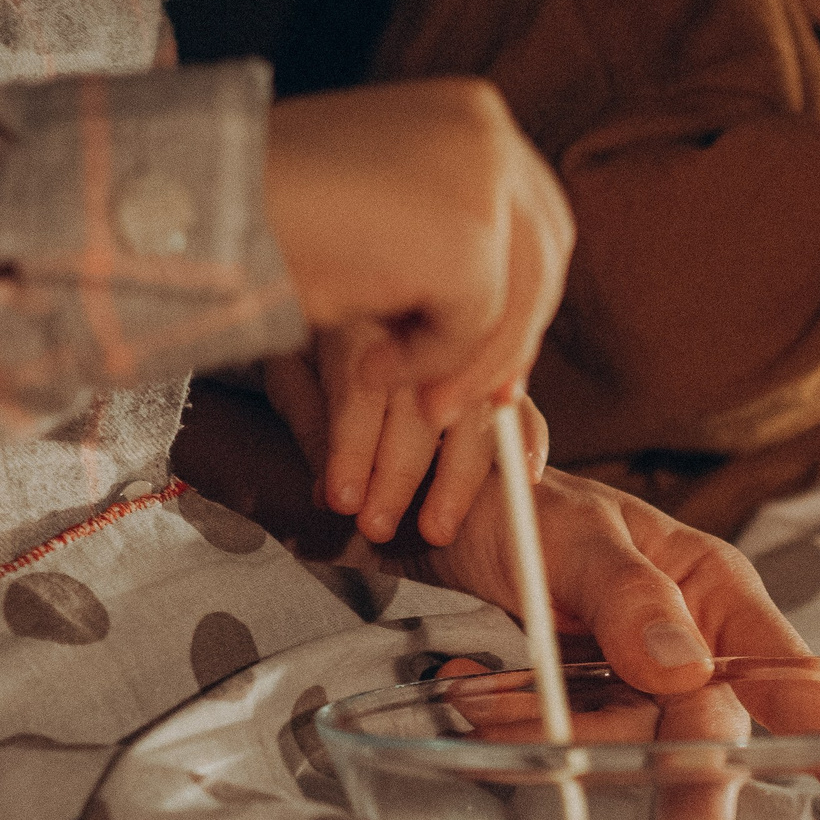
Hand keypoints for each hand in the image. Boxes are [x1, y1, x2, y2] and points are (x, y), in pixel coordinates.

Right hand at [264, 79, 572, 432]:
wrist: (202, 202)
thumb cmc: (262, 208)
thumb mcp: (373, 204)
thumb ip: (434, 231)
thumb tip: (495, 306)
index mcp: (468, 113)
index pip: (531, 214)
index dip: (524, 291)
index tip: (501, 352)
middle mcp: (488, 132)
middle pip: (542, 257)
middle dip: (511, 337)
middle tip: (482, 400)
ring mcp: (484, 180)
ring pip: (514, 301)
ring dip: (464, 363)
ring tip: (405, 393)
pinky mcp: (468, 237)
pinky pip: (470, 329)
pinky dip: (425, 363)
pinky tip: (372, 367)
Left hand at [266, 335, 549, 544]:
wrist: (358, 290)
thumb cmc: (315, 345)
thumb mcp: (294, 373)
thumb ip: (310, 423)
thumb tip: (325, 485)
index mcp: (361, 315)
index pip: (361, 389)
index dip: (351, 448)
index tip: (342, 499)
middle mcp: (419, 322)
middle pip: (420, 402)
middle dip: (398, 473)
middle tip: (377, 525)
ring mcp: (469, 343)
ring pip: (478, 408)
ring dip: (459, 476)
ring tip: (436, 528)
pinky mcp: (504, 367)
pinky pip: (523, 405)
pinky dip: (525, 441)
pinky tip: (520, 476)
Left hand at [415, 467, 819, 819]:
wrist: (436, 516)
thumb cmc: (526, 504)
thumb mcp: (575, 536)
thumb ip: (627, 597)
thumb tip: (686, 669)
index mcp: (711, 592)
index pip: (786, 670)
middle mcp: (685, 650)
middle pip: (707, 742)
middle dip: (687, 802)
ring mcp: (629, 690)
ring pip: (622, 756)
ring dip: (553, 744)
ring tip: (478, 695)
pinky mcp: (572, 717)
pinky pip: (555, 753)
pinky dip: (506, 733)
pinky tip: (467, 686)